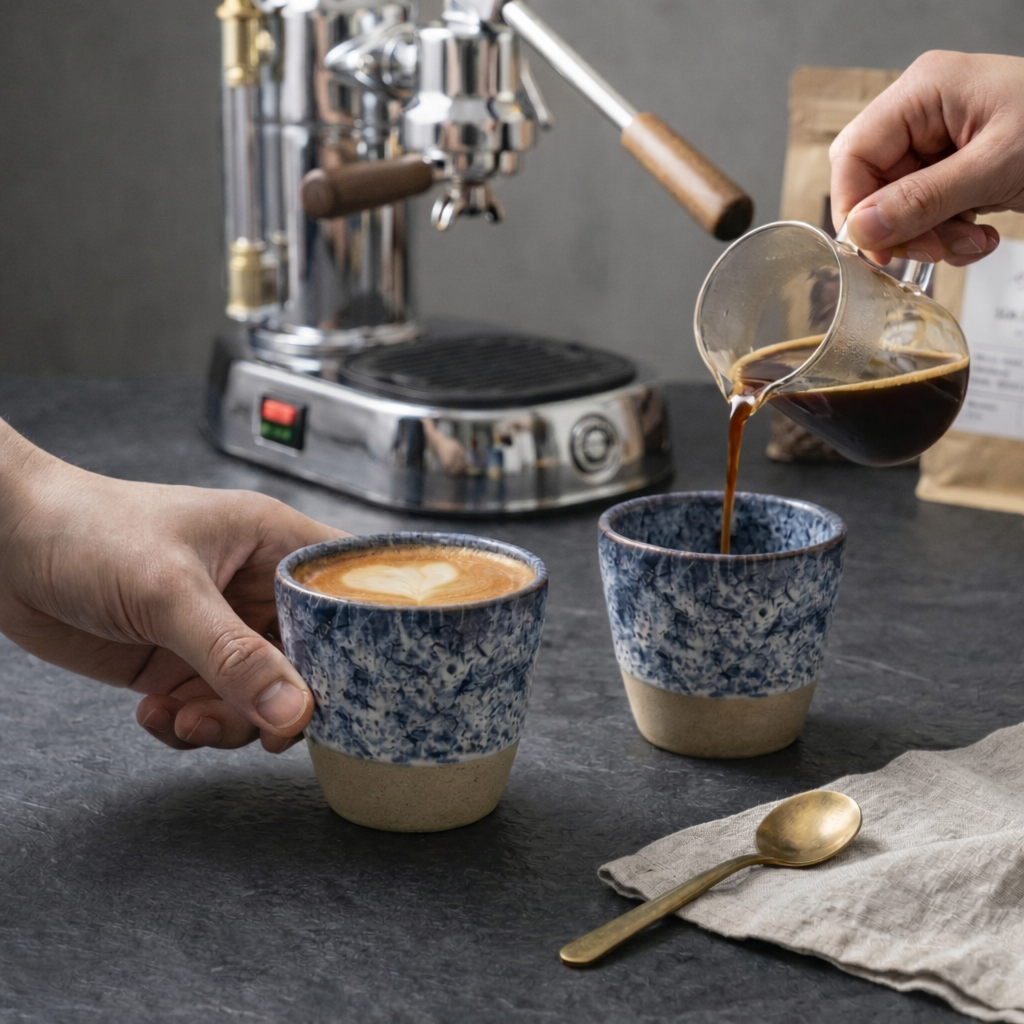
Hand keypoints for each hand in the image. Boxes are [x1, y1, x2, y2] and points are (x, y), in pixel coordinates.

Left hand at [0, 422, 343, 751]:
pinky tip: (153, 714)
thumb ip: (234, 657)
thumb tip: (295, 713)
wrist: (2, 547)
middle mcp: (253, 587)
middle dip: (280, 702)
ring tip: (183, 719)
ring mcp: (218, 629)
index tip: (352, 689)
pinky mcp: (180, 661)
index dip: (358, 639)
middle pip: (307, 660)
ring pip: (259, 697)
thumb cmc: (89, 530)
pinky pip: (211, 710)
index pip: (343, 590)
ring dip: (227, 722)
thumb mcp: (170, 593)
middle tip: (255, 726)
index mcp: (272, 542)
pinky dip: (187, 726)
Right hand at [829, 51, 1023, 265]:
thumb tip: (861, 229)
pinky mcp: (953, 168)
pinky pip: (925, 212)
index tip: (875, 248)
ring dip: (931, 237)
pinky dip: (948, 235)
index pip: (854, 153)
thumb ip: (923, 199)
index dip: (855, 206)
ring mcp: (937, 141)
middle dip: (901, 227)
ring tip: (973, 242)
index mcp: (925, 91)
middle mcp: (923, 113)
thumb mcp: (996, 167)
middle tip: (934, 249)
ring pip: (897, 207)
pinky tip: (981, 235)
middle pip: (872, 185)